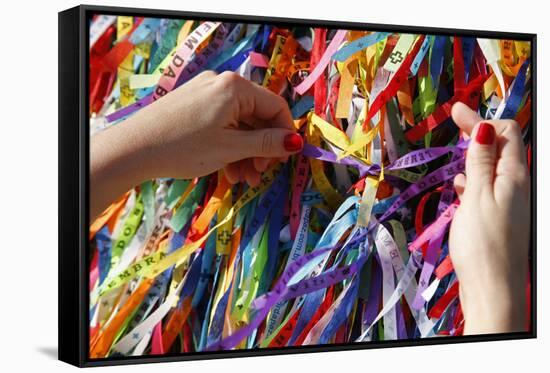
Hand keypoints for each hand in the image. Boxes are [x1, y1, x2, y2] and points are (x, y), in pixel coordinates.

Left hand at [90, 71, 302, 218]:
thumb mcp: (231, 148)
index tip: (284, 160)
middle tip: (260, 174)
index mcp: (236, 88)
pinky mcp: (192, 105)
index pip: (275, 107)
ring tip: (242, 179)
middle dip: (261, 148)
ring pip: (239, 124)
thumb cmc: (184, 147)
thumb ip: (266, 144)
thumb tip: (297, 142)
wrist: (133, 149)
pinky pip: (221, 124)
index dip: (284, 134)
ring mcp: (205, 93)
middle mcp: (222, 84)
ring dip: (245, 152)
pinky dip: (228, 146)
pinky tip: (227, 170)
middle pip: (257, 116)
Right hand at [449, 102, 529, 333]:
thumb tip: (483, 128)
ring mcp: (509, 202)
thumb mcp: (478, 196)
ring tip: (455, 151)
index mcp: (515, 175)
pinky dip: (474, 180)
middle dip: (479, 131)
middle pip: (501, 147)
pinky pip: (488, 188)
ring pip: (493, 167)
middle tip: (455, 120)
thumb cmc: (483, 242)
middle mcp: (517, 185)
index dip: (480, 118)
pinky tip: (460, 186)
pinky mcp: (499, 217)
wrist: (493, 288)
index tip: (454, 109)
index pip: (505, 132)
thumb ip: (480, 162)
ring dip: (475, 155)